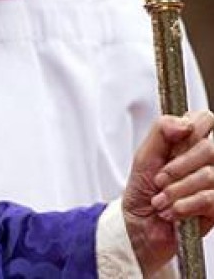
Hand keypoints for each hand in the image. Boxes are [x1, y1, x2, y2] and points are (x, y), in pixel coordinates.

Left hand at [123, 110, 213, 274]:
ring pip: (210, 175)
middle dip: (178, 166)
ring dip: (177, 190)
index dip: (192, 129)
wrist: (140, 226)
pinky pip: (211, 198)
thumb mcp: (144, 157)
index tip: (173, 143)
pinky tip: (173, 212)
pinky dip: (186, 205)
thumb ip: (161, 132)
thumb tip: (184, 123)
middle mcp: (207, 161)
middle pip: (210, 148)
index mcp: (189, 142)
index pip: (205, 119)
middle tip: (159, 180)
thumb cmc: (143, 190)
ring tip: (160, 200)